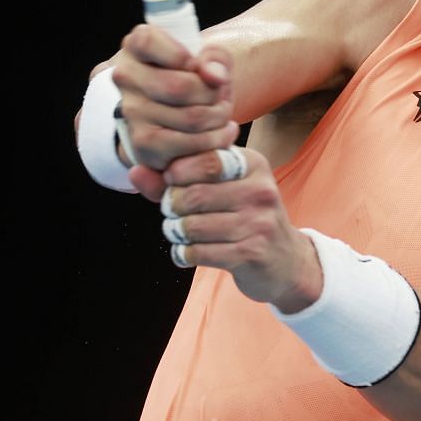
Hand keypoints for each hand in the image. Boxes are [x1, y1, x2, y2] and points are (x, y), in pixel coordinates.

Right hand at [108, 24, 238, 189]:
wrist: (179, 111)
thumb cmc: (193, 77)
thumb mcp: (208, 58)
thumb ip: (216, 57)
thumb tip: (214, 76)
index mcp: (136, 46)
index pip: (148, 42)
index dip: (182, 56)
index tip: (196, 66)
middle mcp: (126, 78)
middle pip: (180, 87)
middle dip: (212, 94)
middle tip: (221, 96)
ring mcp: (131, 112)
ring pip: (190, 117)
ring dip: (218, 117)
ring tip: (222, 113)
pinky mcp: (143, 143)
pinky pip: (189, 144)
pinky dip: (215, 140)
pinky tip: (222, 132)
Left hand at [160, 145, 323, 311]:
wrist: (286, 261)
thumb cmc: (243, 218)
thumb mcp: (218, 190)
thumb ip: (175, 180)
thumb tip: (134, 172)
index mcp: (253, 165)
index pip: (204, 159)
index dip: (177, 172)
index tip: (172, 183)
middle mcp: (260, 190)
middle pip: (194, 194)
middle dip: (172, 206)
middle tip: (172, 214)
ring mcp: (258, 223)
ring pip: (193, 226)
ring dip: (176, 232)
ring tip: (179, 232)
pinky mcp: (252, 253)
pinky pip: (199, 252)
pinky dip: (183, 254)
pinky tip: (187, 252)